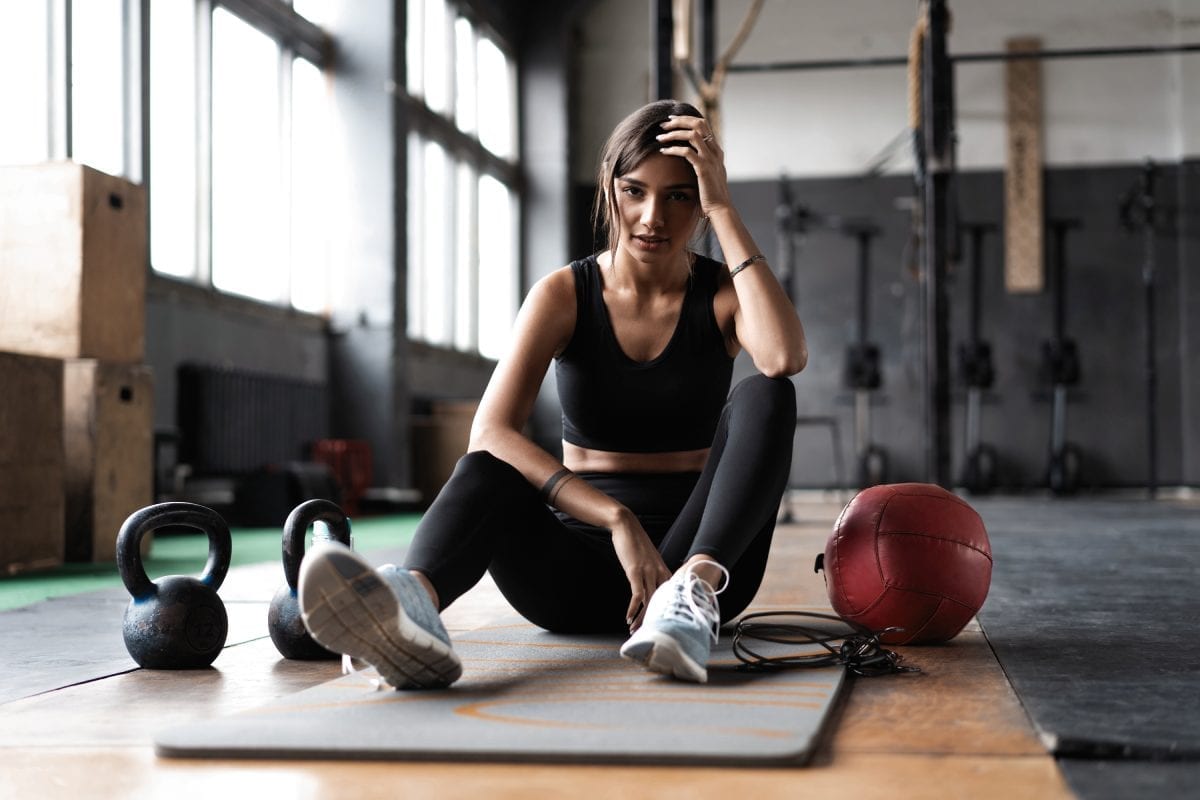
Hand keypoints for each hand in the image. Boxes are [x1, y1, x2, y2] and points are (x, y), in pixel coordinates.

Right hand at [610, 513, 671, 631]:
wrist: (626, 526)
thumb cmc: (636, 544)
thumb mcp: (649, 560)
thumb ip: (653, 574)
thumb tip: (651, 589)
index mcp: (665, 572)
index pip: (671, 597)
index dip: (668, 613)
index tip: (664, 626)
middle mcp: (660, 573)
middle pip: (661, 603)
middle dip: (655, 620)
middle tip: (648, 634)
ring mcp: (648, 572)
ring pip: (649, 602)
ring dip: (642, 619)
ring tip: (635, 630)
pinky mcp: (635, 571)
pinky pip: (637, 594)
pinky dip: (633, 609)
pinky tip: (628, 618)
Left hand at [656, 115, 731, 217]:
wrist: (720, 208)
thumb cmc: (712, 194)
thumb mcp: (709, 174)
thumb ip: (703, 162)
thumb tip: (690, 156)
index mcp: (716, 151)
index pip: (703, 124)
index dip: (687, 119)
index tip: (672, 120)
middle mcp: (715, 151)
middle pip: (699, 123)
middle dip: (679, 121)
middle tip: (664, 124)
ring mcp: (710, 159)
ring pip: (692, 134)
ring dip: (674, 133)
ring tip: (660, 137)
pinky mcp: (703, 168)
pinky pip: (686, 152)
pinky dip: (673, 149)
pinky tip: (663, 151)